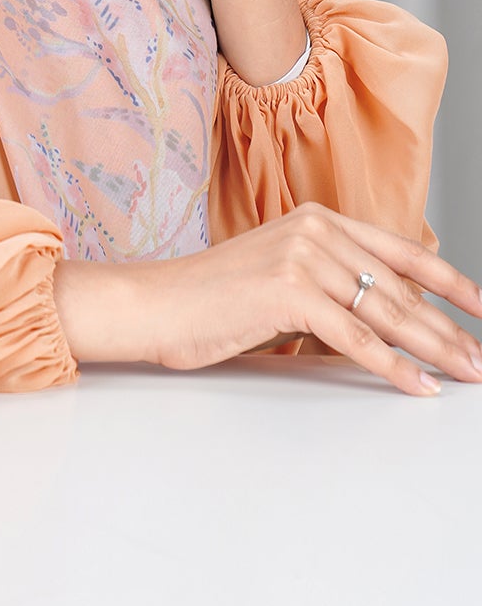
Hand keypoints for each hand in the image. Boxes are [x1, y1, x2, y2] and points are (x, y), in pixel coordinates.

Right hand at [54, 201, 481, 397]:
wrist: (156, 303)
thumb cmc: (213, 299)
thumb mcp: (283, 279)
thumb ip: (332, 287)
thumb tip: (388, 321)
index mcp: (319, 219)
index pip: (402, 251)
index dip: (450, 281)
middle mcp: (316, 229)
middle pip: (400, 289)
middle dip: (447, 330)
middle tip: (479, 361)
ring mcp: (303, 256)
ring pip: (385, 313)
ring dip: (433, 350)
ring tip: (464, 374)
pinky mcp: (289, 291)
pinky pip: (355, 338)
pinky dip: (392, 366)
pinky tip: (417, 385)